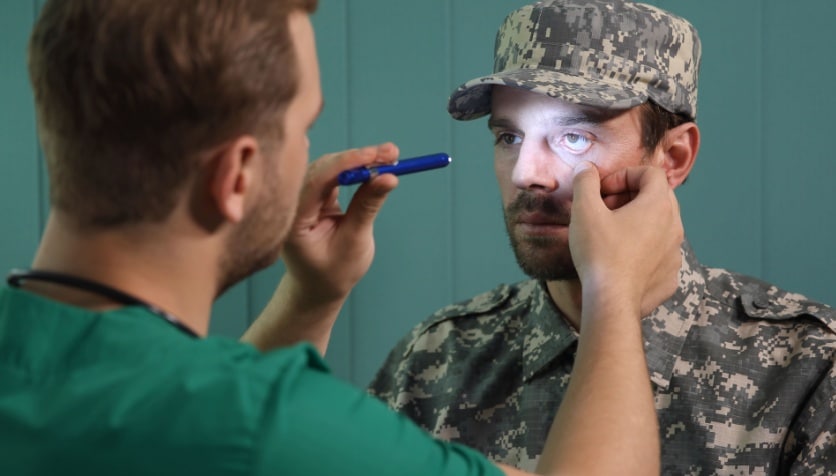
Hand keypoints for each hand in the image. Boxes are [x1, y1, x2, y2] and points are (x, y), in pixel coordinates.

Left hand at [281, 143, 399, 303]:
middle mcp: (292, 204)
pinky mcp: (313, 196)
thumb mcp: (355, 242)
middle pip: (323, 168)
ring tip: (390, 157)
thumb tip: (389, 176)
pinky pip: (333, 174)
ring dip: (359, 161)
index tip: (376, 155)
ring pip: (329, 167)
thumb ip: (368, 207)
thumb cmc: (333, 273)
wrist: (318, 288)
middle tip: (392, 153)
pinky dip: (355, 169)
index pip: (318, 180)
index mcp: (293, 219)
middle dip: (358, 158)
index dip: (348, 163)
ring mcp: (301, 198)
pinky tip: (375, 163)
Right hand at [569, 162, 682, 316]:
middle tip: (605, 208)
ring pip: (659, 226)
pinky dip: (642, 249)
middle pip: (658, 198)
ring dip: (637, 223)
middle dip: (630, 197)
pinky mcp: (670, 276)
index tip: (602, 190)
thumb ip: (586, 182)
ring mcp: (675, 253)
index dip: (624, 175)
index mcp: (659, 205)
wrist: (611, 301)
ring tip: (611, 234)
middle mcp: (674, 226)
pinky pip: (659, 254)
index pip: (651, 173)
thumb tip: (587, 169)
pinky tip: (621, 259)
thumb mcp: (584, 210)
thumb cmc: (599, 253)